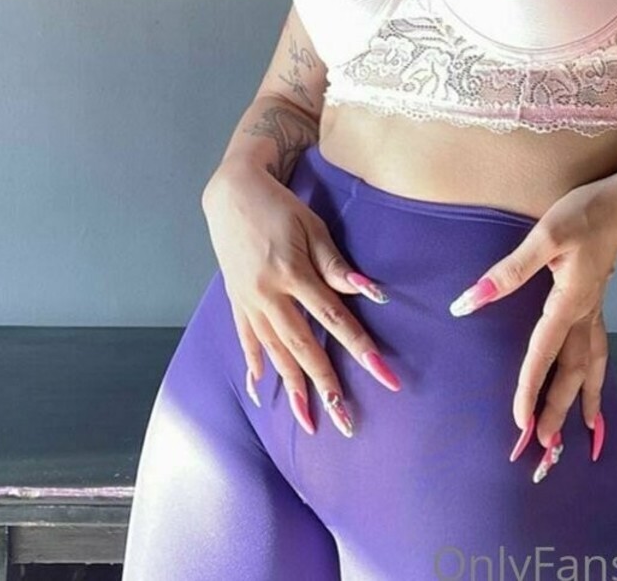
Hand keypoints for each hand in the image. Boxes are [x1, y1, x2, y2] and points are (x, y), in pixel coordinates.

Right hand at [202, 165, 400, 438]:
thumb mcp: (313, 227)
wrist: (232, 194)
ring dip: (293, 388)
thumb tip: (369, 293)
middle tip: (347, 423)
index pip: (334, 319)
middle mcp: (269, 295)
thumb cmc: (280, 207)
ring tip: (309, 421)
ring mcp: (249, 302)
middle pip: (303, 347)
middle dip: (326, 386)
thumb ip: (336, 265)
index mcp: (293, 274)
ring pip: (274, 353)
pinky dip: (254, 367)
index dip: (360, 349)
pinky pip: (246, 341)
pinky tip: (259, 392)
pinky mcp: (236, 302)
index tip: (384, 376)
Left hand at [447, 173, 616, 478]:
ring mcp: (594, 309)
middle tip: (545, 449)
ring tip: (586, 434)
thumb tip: (469, 301)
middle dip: (558, 411)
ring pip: (591, 366)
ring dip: (584, 401)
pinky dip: (598, 375)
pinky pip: (598, 348)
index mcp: (569, 303)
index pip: (543, 354)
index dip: (529, 388)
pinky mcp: (596, 299)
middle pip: (572, 373)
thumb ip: (508, 272)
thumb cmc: (582, 214)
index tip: (518, 422)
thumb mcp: (544, 237)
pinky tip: (596, 383)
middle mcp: (585, 314)